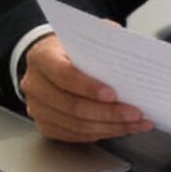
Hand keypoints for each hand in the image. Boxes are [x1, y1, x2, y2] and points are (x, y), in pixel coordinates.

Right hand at [21, 33, 152, 141]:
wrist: (51, 61)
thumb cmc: (71, 48)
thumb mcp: (86, 35)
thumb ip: (103, 39)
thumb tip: (129, 54)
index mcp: (42, 57)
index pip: (64, 74)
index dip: (89, 87)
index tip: (113, 94)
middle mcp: (35, 84)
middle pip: (71, 106)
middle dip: (108, 112)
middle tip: (135, 113)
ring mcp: (38, 108)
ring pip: (76, 125)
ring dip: (110, 127)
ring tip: (135, 123)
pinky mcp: (46, 125)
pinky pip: (76, 135)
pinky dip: (102, 133)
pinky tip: (121, 128)